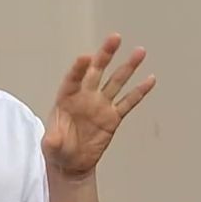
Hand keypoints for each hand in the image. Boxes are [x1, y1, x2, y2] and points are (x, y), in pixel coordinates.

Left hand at [42, 33, 155, 177]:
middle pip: (96, 71)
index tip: (86, 57)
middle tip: (114, 38)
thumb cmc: (58, 150)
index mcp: (66, 99)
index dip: (78, 69)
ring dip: (128, 67)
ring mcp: (101, 105)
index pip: (73, 79)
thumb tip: (52, 139)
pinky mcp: (113, 117)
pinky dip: (139, 91)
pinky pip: (128, 102)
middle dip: (105, 55)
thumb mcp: (50, 147)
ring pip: (116, 82)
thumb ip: (52, 140)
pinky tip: (150, 79)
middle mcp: (85, 97)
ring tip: (139, 51)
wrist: (72, 163)